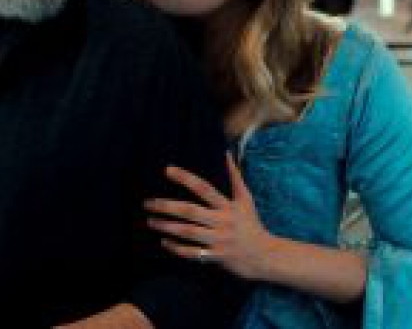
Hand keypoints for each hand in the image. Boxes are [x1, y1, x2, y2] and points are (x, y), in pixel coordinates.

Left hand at [144, 153, 274, 280]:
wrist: (264, 255)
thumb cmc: (251, 224)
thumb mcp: (246, 199)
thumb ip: (235, 177)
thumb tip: (227, 154)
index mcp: (228, 206)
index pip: (203, 188)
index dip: (185, 178)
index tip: (167, 170)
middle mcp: (222, 221)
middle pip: (190, 211)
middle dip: (166, 206)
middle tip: (147, 203)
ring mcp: (218, 240)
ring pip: (188, 232)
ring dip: (167, 226)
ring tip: (150, 221)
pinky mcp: (216, 256)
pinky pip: (192, 253)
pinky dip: (177, 248)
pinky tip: (164, 242)